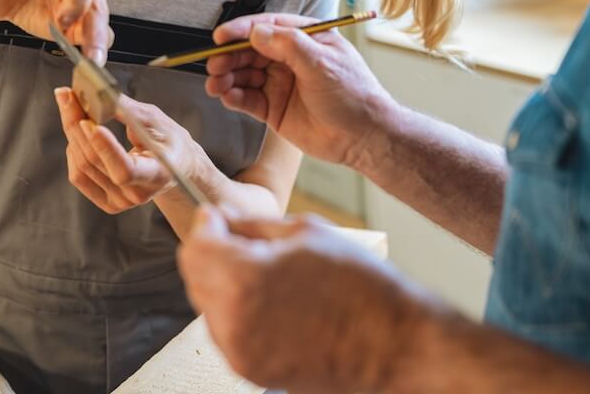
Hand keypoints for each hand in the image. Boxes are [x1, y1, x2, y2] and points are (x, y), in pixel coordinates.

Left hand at [55, 88, 201, 212]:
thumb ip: (128, 111)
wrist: (176, 165)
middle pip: (96, 162)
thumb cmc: (169, 141)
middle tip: (67, 97)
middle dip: (77, 125)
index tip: (88, 122)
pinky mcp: (108, 202)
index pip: (125, 170)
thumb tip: (100, 97)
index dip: (104, 148)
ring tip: (73, 109)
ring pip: (82, 167)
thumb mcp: (156, 120)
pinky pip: (78, 177)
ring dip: (72, 134)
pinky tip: (79, 134)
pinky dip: (74, 150)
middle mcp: (138, 193)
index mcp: (157, 174)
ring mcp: (121, 202)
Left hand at [178, 208, 421, 392]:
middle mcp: (233, 322)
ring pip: (209, 305)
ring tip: (268, 272)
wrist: (395, 343)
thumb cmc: (361, 286)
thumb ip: (252, 225)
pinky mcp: (252, 372)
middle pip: (195, 277)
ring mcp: (241, 353)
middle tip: (243, 240)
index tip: (217, 218)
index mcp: (243, 280)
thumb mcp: (305, 233)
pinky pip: (228, 332)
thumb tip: (223, 221)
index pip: (195, 247)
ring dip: (225, 283)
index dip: (206, 225)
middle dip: (213, 253)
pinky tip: (274, 300)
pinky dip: (239, 311)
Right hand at [204, 13, 397, 170]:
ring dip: (227, 77)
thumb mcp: (323, 62)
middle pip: (250, 51)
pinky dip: (234, 97)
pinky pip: (248, 99)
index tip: (220, 36)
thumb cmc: (354, 94)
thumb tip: (257, 32)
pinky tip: (226, 96)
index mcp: (305, 38)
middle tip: (214, 64)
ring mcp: (281, 83)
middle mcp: (290, 59)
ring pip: (245, 74)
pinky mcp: (274, 108)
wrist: (364, 136)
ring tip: (215, 82)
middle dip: (229, 56)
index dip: (241, 30)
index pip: (267, 27)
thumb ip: (289, 45)